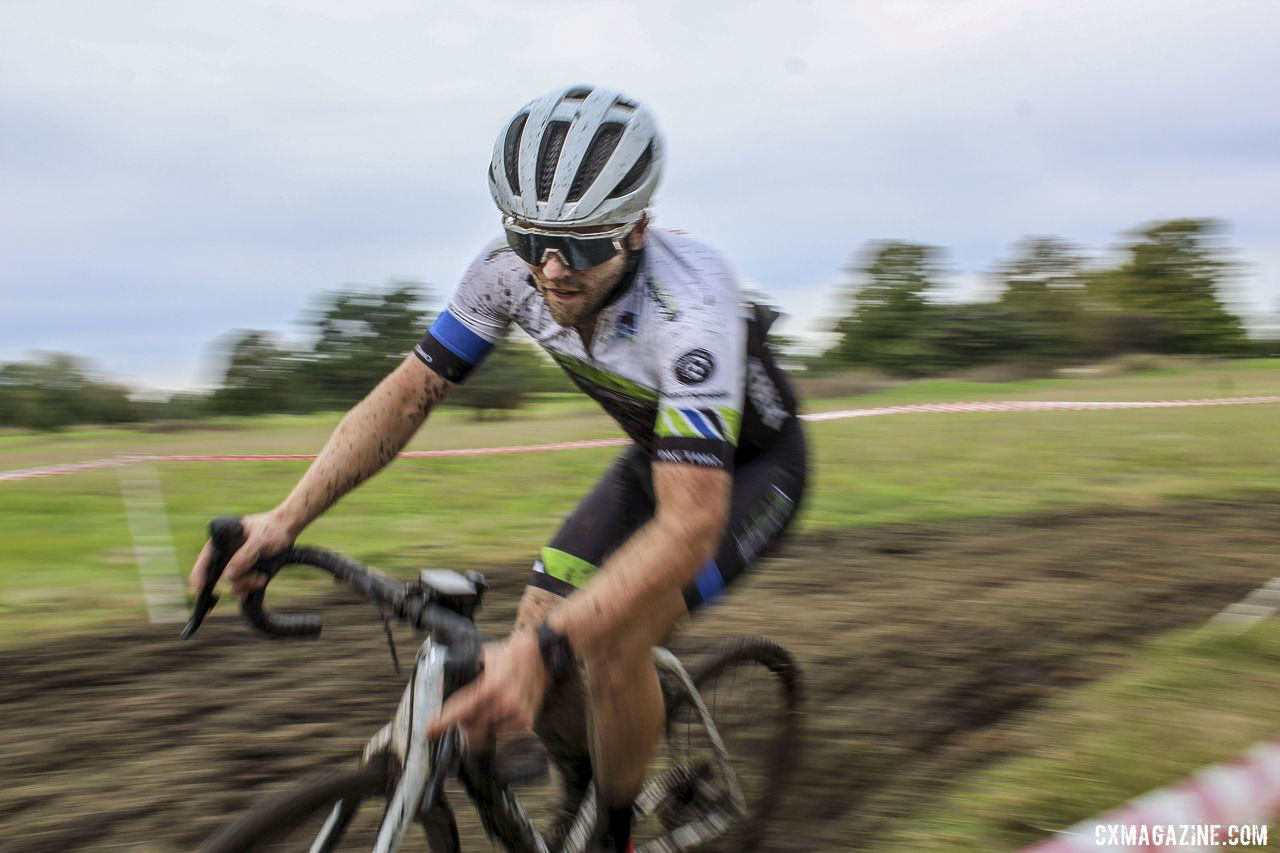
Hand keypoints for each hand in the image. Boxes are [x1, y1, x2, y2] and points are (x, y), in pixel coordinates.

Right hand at [187, 510, 298, 598]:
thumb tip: (227, 575)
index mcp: (222, 542)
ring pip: (233, 584)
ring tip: (261, 576)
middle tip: (255, 578)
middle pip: (221, 576)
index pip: (205, 560)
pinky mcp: (247, 572)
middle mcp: (227, 555)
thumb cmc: (272, 528)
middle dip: (238, 580)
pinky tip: (260, 581)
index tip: (199, 589)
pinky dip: (250, 588)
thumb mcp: (259, 540)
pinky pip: (243, 587)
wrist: (288, 529)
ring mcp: (237, 564)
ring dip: (247, 584)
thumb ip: (244, 555)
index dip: (198, 575)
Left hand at [426, 630, 548, 746]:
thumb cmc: (510, 654)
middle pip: (470, 727)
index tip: (429, 731)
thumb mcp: (482, 656)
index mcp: (491, 686)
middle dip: (462, 724)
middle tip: (461, 717)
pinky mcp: (526, 722)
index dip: (442, 723)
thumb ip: (461, 671)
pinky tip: (496, 714)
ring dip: (478, 727)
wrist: (541, 656)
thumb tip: (441, 687)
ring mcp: (516, 715)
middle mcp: (504, 703)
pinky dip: (494, 728)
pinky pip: (500, 735)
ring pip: (485, 733)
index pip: (461, 710)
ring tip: (483, 712)